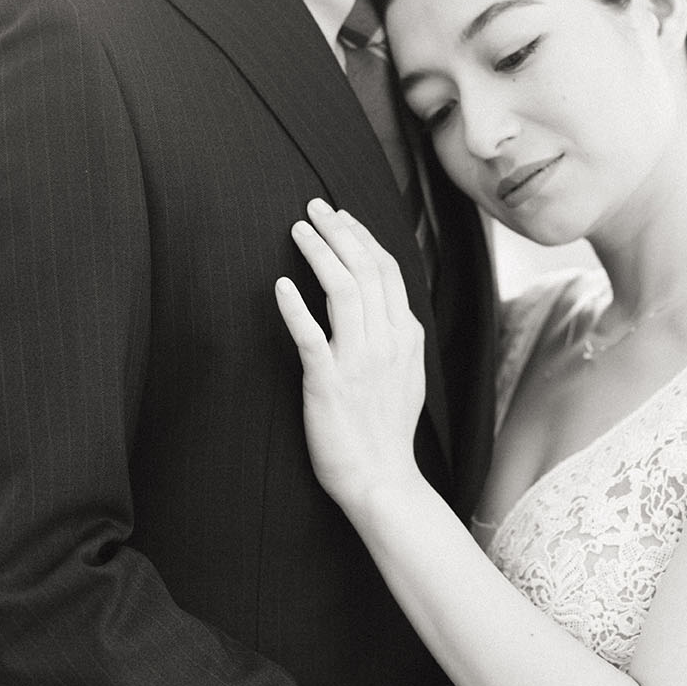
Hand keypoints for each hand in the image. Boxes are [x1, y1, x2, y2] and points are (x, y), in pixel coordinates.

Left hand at [276, 199, 425, 516]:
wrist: (381, 478)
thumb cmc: (385, 429)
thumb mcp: (406, 372)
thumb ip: (395, 334)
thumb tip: (382, 302)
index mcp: (406, 335)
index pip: (387, 269)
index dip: (362, 236)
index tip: (340, 215)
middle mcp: (387, 341)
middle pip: (366, 269)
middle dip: (339, 231)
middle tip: (314, 207)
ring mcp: (359, 361)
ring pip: (343, 290)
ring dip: (319, 254)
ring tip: (298, 229)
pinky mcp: (329, 383)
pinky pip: (311, 337)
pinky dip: (295, 307)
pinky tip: (279, 285)